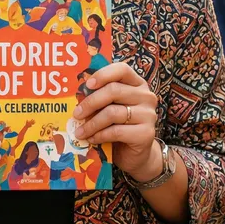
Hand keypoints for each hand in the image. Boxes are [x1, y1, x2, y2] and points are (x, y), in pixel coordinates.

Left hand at [72, 63, 159, 182]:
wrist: (136, 154)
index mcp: (137, 83)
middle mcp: (146, 96)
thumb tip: (77, 95)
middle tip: (76, 114)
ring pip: (113, 113)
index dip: (103, 75)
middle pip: (114, 90)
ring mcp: (148, 114)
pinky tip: (92, 139)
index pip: (122, 69)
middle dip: (90, 102)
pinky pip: (116, 131)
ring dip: (92, 123)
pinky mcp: (146, 134)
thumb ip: (100, 98)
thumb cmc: (119, 126)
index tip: (87, 85)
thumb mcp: (110, 107)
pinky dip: (100, 135)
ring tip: (80, 132)